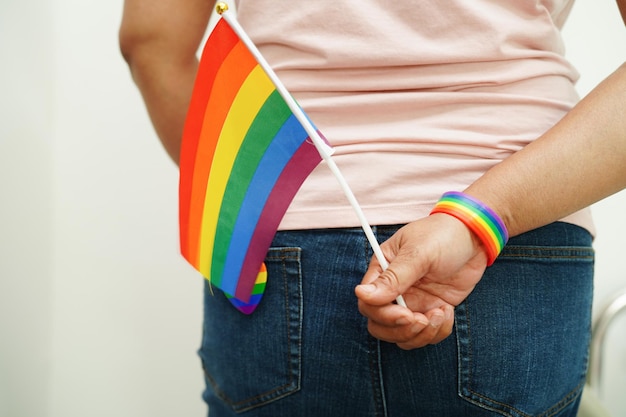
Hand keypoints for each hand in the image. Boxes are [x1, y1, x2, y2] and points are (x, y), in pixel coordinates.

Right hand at [355, 214, 487, 348]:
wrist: (474, 236)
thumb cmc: (442, 235)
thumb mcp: (418, 252)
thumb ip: (393, 277)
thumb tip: (361, 294)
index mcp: (382, 271)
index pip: (368, 304)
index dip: (384, 315)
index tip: (406, 314)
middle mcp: (392, 290)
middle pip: (380, 326)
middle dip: (402, 331)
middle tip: (423, 319)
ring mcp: (412, 302)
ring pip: (402, 336)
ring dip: (422, 334)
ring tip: (441, 313)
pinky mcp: (430, 310)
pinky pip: (425, 335)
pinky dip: (437, 332)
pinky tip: (448, 311)